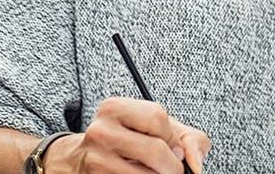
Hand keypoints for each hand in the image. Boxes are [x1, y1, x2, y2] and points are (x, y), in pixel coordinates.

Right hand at [45, 97, 211, 172]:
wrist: (79, 160)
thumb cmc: (125, 140)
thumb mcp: (153, 129)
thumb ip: (186, 138)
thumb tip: (195, 163)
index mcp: (114, 108)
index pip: (158, 118)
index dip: (172, 137)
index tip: (172, 147)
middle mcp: (101, 131)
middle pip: (155, 150)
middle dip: (173, 166)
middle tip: (173, 170)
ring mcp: (96, 159)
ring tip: (153, 172)